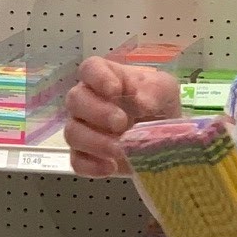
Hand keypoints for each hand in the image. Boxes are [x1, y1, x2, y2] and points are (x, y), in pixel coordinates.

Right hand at [64, 57, 181, 176]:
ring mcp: (82, 129)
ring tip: (120, 150)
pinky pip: (76, 161)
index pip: (90, 69)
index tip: (115, 90)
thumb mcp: (165, 91)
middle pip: (75, 99)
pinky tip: (111, 167)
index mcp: (105, 77)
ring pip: (72, 132)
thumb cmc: (159, 106)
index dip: (97, 78)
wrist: (164, 139)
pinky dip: (92, 166)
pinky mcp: (84, 156)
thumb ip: (155, 89)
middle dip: (97, 112)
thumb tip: (141, 102)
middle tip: (122, 123)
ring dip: (95, 142)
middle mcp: (87, 101)